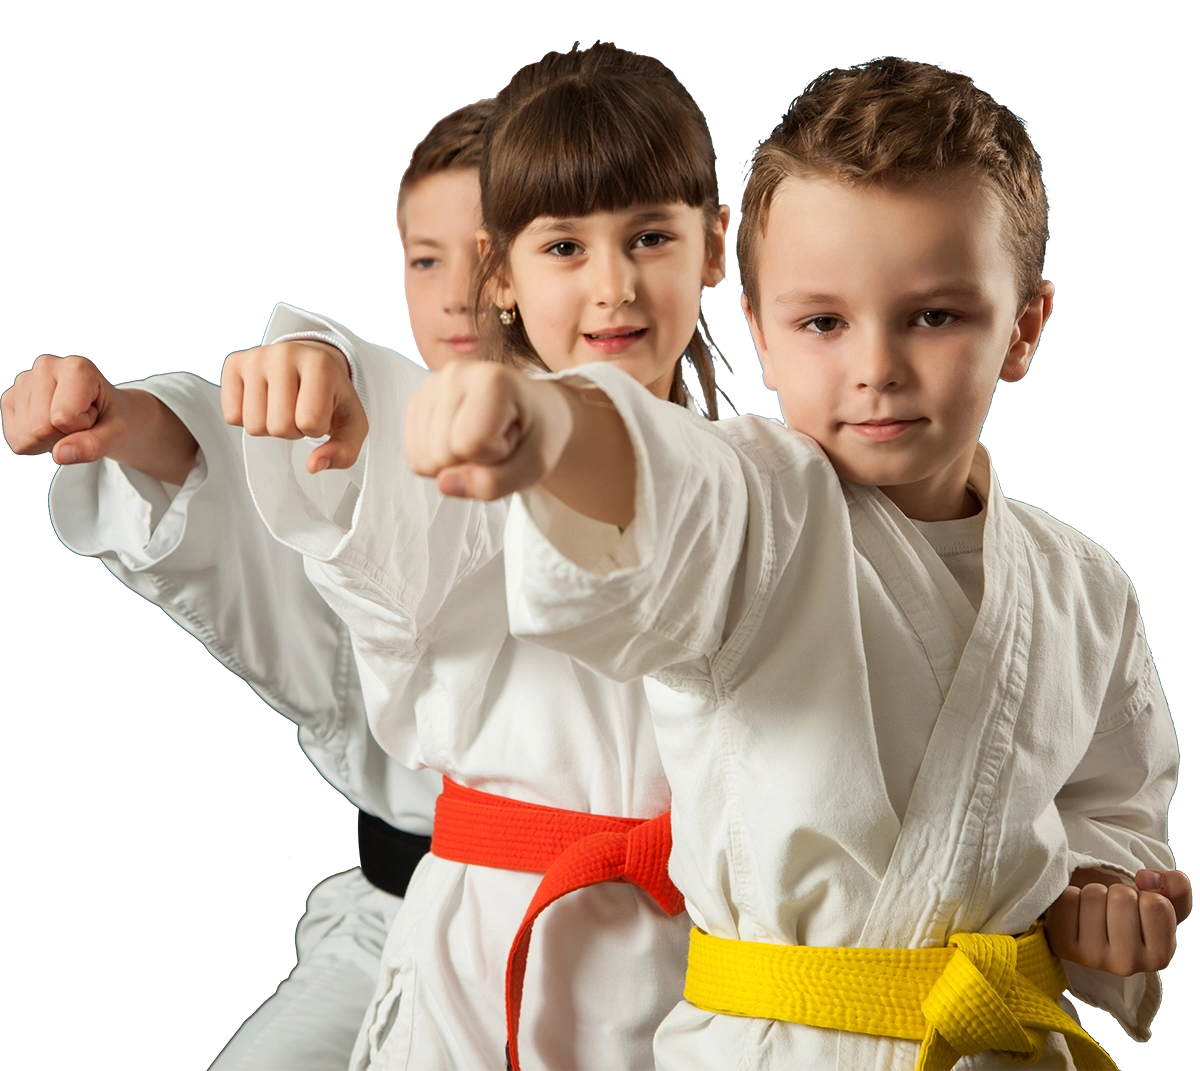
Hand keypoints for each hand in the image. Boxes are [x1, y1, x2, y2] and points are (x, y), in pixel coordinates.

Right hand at [2, 354, 129, 461]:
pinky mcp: (9, 399)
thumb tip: (60, 455)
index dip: (82, 427)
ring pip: (28, 436)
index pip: (64, 418)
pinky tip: (51, 425)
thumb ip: (95, 445)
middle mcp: (45, 367)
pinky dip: (37, 444)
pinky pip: (17, 441)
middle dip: (65, 435)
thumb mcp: (117, 434)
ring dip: (51, 440)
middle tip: (81, 421)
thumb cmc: (111, 418)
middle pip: (42, 428)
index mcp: (76, 368)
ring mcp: (23, 382)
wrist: (104, 412)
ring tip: (69, 421)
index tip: (94, 414)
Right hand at [221, 341, 365, 472]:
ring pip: (254, 425)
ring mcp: (256, 356)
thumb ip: (344, 452)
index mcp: (320, 363)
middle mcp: (285, 353)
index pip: (309, 422)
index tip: (320, 411)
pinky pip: (232, 416)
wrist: (312, 362)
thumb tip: (313, 466)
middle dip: (292, 430)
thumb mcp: (351, 424)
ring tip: (283, 406)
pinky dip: (248, 419)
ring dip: (270, 426)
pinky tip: (263, 401)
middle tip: (299, 410)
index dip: (315, 428)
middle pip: (279, 426)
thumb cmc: (332, 395)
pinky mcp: (233, 363)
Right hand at [405, 359, 573, 500]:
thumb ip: (494, 483)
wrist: (534, 411)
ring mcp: (431, 385)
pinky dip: (439, 460)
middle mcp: (454, 373)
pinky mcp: (417, 401)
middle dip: (472, 462)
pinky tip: (461, 438)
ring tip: (482, 439)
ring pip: (423, 458)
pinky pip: (415, 456)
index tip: (513, 438)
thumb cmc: (538, 434)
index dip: (495, 457)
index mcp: (491, 380)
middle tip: (498, 440)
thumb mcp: (534, 466)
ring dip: (455, 462)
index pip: (470, 444)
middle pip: (442, 453)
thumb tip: (444, 485)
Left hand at [1045, 867, 1191, 974]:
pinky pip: (1066, 898)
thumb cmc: (1133, 915)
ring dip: (1094, 892)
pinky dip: (1071, 895)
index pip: (1155, 903)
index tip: (1139, 909)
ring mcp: (1092, 957)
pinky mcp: (1062, 944)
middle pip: (1121, 896)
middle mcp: (1127, 964)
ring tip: (1097, 910)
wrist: (1094, 928)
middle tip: (1115, 909)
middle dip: (1118, 892)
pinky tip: (1077, 912)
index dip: (1146, 895)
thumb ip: (1174, 886)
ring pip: (1093, 894)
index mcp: (1158, 956)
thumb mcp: (1164, 903)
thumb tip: (1147, 878)